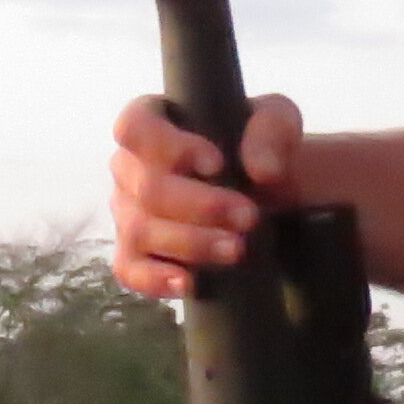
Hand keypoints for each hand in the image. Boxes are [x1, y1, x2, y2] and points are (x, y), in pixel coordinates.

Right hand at [107, 92, 304, 301]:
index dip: (169, 147)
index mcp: (151, 121)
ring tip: (236, 249)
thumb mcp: (277, 123)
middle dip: (201, 206)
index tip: (217, 164)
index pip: (135, 126)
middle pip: (146, 187)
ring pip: (140, 231)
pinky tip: (188, 283)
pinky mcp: (134, 251)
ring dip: (191, 243)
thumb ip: (271, 133)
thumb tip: (263, 172)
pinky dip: (155, 279)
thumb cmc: (257, 146)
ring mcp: (127, 210)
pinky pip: (129, 269)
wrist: (262, 191)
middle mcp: (129, 165)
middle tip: (248, 216)